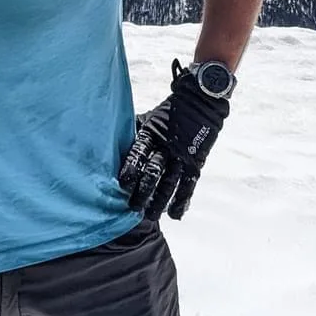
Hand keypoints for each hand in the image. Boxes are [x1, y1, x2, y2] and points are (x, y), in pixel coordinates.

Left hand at [118, 59, 230, 220]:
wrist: (202, 100)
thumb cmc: (170, 111)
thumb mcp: (150, 117)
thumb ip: (136, 131)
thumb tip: (113, 142)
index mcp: (152, 132)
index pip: (139, 152)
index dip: (131, 169)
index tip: (123, 185)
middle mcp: (167, 146)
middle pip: (153, 172)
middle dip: (143, 192)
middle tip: (132, 208)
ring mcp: (183, 155)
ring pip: (169, 182)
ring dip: (159, 201)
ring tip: (150, 215)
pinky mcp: (196, 162)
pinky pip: (188, 184)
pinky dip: (182, 200)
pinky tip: (175, 214)